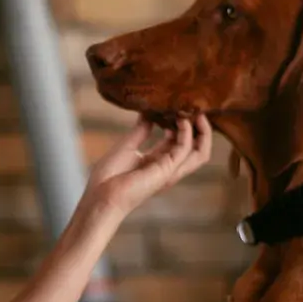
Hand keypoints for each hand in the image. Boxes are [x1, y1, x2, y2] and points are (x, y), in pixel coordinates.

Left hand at [84, 114, 213, 218]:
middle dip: (199, 128)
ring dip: (201, 131)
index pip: (179, 142)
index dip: (183, 124)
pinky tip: (181, 119)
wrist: (101, 195)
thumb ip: (141, 130)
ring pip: (200, 152)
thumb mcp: (127, 146)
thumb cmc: (109, 176)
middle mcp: (167, 167)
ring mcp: (170, 171)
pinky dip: (187, 133)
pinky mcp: (168, 170)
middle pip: (196, 148)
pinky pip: (185, 149)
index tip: (178, 106)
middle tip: (194, 108)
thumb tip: (149, 112)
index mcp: (157, 162)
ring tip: (195, 111)